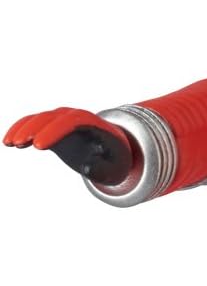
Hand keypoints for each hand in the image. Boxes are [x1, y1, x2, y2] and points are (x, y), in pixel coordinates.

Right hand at [4, 108, 132, 184]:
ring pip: (40, 119)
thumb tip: (88, 167)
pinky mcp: (53, 127)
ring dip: (23, 129)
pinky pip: (35, 125)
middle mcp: (76, 117)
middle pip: (52, 118)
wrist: (111, 149)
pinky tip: (8, 143)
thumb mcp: (115, 168)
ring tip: (9, 143)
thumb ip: (103, 168)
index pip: (72, 122)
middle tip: (18, 144)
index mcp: (94, 124)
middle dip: (34, 129)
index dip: (54, 131)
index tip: (39, 147)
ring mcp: (63, 120)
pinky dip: (21, 130)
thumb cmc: (116, 160)